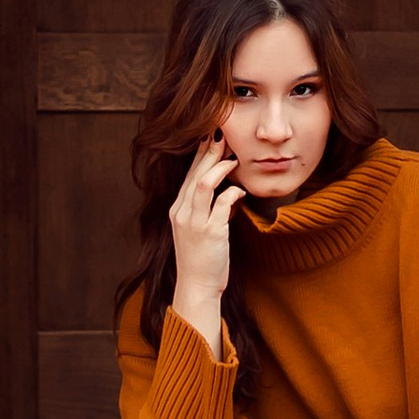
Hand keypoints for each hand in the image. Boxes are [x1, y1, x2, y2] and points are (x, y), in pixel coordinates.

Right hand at [168, 132, 241, 346]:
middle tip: (221, 131)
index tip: (210, 136)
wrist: (196, 287)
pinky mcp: (209, 233)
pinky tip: (240, 189)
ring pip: (203, 184)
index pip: (188, 174)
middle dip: (208, 151)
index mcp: (178, 209)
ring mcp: (194, 222)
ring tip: (232, 156)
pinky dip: (231, 193)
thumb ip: (211, 210)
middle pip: (194, 173)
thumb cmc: (202, 260)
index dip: (199, 154)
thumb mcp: (201, 230)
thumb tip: (228, 193)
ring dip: (218, 167)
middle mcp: (182, 212)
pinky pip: (220, 204)